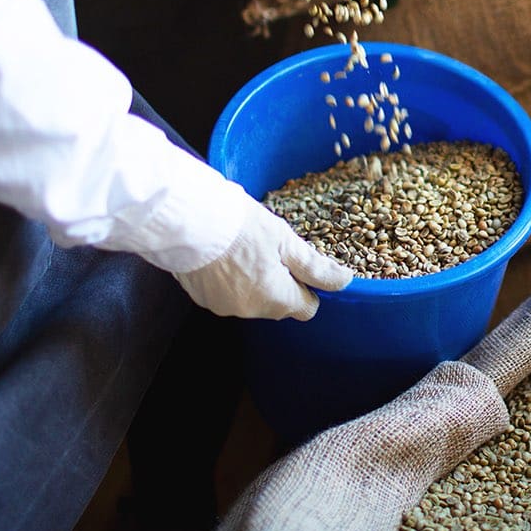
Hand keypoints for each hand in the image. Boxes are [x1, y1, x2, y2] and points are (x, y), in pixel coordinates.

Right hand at [172, 201, 352, 319]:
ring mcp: (223, 306)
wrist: (187, 219)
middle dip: (281, 283)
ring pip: (252, 300)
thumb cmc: (239, 226)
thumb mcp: (286, 240)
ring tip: (245, 249)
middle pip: (278, 305)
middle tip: (271, 250)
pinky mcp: (202, 298)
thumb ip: (314, 267)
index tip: (300, 266)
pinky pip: (227, 294)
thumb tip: (343, 281)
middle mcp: (250, 310)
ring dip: (255, 281)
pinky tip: (225, 256)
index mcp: (276, 298)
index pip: (306, 308)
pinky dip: (230, 280)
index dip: (308, 288)